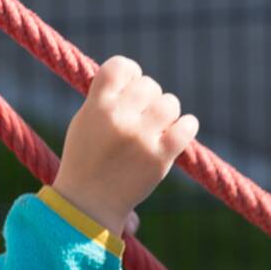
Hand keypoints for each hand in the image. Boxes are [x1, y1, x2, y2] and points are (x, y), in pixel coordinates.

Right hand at [52, 56, 198, 235]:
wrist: (89, 203)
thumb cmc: (85, 161)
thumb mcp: (83, 122)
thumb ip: (105, 98)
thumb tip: (134, 80)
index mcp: (96, 106)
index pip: (121, 66)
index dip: (131, 74)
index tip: (131, 87)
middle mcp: (118, 117)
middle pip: (149, 85)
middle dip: (149, 99)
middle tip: (143, 118)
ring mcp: (140, 137)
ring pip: (170, 103)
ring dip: (167, 114)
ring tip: (157, 129)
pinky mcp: (159, 156)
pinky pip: (186, 126)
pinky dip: (186, 127)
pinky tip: (178, 133)